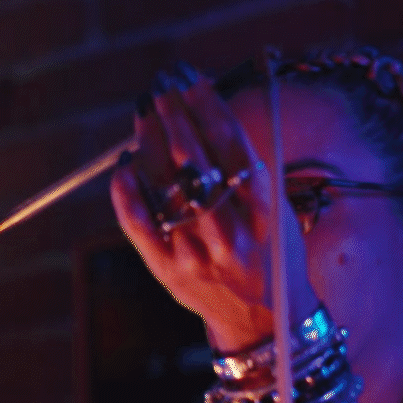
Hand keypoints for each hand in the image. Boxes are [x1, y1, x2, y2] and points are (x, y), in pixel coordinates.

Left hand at [109, 63, 318, 353]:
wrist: (261, 321)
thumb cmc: (271, 257)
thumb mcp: (278, 211)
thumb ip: (250, 171)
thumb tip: (209, 115)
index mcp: (265, 210)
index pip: (233, 147)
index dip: (209, 109)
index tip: (192, 81)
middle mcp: (231, 231)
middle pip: (196, 162)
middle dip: (175, 118)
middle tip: (160, 87)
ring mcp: (196, 253)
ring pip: (166, 188)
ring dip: (152, 145)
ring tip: (144, 115)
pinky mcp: (168, 271)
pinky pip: (141, 226)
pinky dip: (128, 194)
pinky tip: (123, 165)